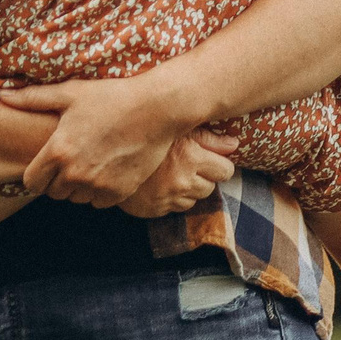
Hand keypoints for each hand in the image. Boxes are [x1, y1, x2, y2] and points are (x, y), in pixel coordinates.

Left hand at [1, 72, 195, 209]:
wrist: (156, 109)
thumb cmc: (110, 97)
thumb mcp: (69, 93)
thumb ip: (32, 99)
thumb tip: (2, 97)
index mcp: (58, 152)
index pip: (31, 182)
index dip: (35, 174)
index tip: (44, 163)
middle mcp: (76, 174)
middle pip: (53, 193)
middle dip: (55, 180)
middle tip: (67, 160)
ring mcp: (99, 186)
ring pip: (76, 200)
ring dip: (77, 187)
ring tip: (87, 163)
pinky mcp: (120, 192)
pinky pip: (98, 203)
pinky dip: (98, 192)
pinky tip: (104, 170)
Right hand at [118, 129, 239, 218]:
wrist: (105, 154)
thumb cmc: (143, 135)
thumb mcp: (176, 129)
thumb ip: (209, 138)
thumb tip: (234, 145)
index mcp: (190, 156)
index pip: (226, 170)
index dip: (218, 164)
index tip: (208, 158)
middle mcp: (182, 180)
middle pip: (211, 187)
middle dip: (203, 177)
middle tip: (185, 164)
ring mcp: (169, 198)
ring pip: (195, 199)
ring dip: (188, 189)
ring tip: (170, 173)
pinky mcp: (157, 210)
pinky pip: (177, 208)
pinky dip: (173, 198)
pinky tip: (160, 184)